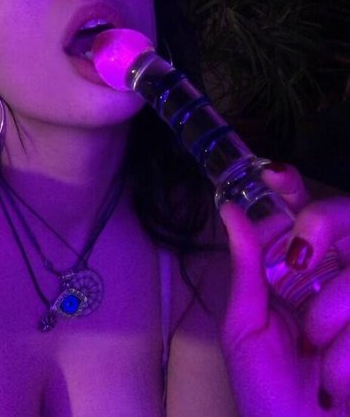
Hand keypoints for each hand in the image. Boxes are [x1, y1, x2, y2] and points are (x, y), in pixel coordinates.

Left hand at [220, 164, 349, 415]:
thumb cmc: (269, 397)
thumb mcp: (248, 328)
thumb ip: (246, 267)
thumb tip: (232, 209)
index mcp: (303, 271)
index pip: (306, 211)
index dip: (293, 187)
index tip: (276, 175)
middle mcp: (342, 275)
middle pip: (346, 217)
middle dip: (322, 226)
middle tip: (303, 260)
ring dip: (330, 319)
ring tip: (319, 356)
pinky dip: (346, 359)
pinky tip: (341, 382)